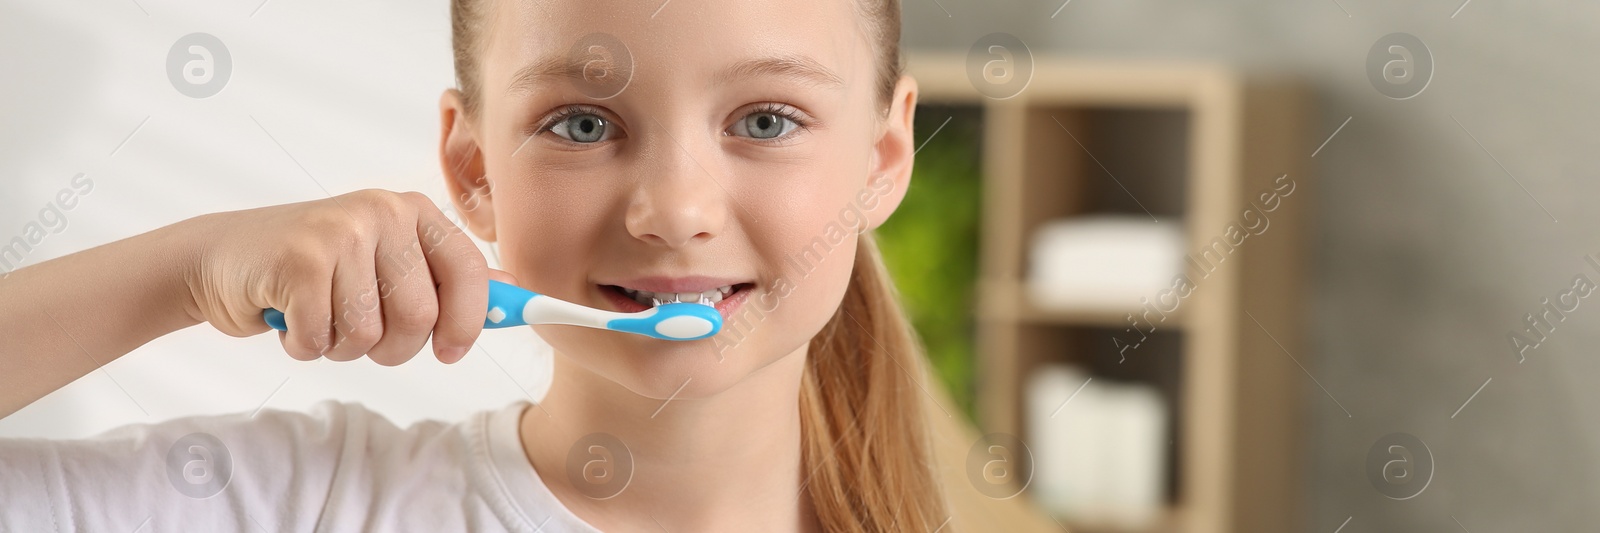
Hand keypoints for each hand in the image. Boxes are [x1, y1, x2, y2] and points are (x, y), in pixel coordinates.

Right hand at [182, 189, 513, 364]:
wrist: (221, 258)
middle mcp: (383, 213)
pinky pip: (323, 340)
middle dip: (391, 347)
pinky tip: (289, 316)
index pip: (471, 273)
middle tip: (358, 332)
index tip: (452, 352)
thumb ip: (445, 277)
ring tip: (319, 314)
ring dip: (342, 346)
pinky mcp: (298, 260)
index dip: (468, 322)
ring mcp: (340, 232)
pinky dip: (305, 346)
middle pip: (420, 317)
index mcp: (415, 212)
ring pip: (370, 335)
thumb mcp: (386, 262)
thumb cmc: (314, 270)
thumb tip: (512, 295)